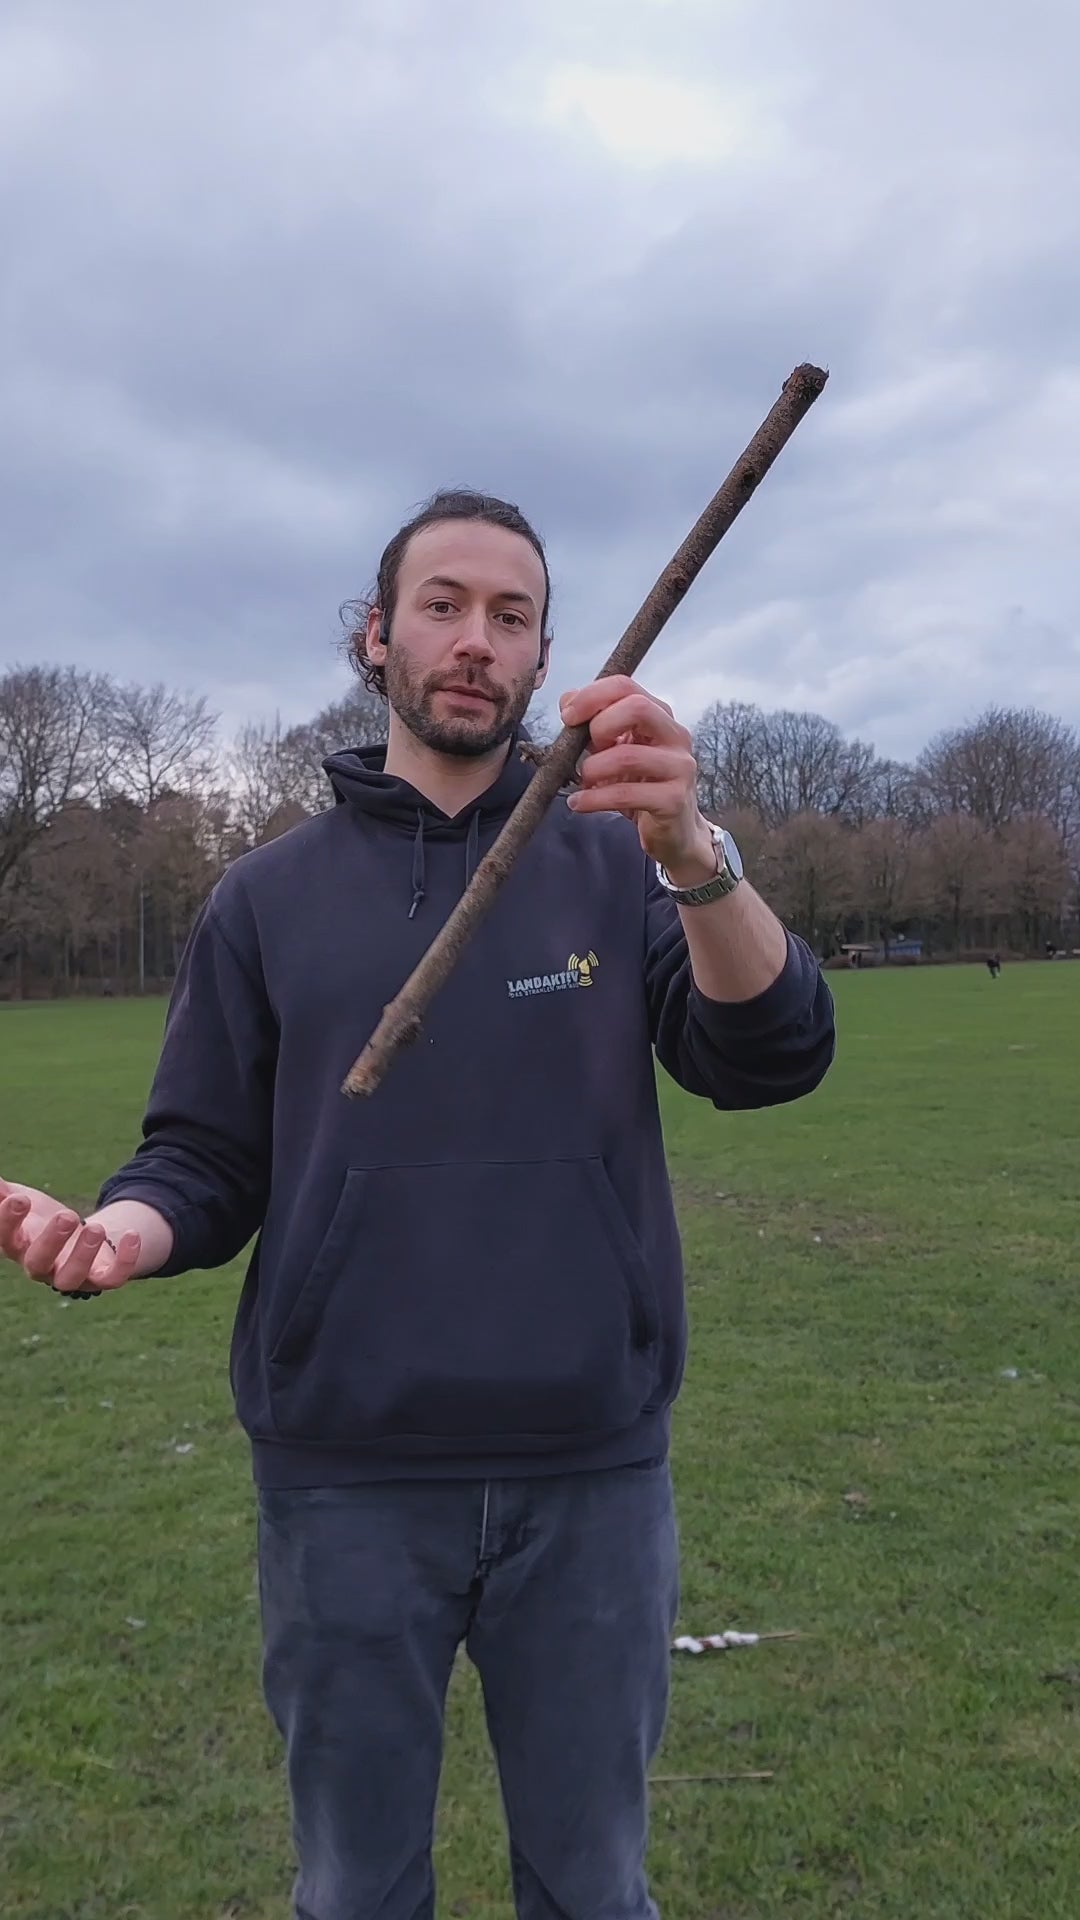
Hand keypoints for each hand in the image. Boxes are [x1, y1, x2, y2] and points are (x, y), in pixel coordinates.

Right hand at [0, 1176, 142, 1293]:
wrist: (80, 1237)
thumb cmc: (42, 1219)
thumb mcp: (24, 1201)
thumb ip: (4, 1193)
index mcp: (19, 1246)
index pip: (6, 1239)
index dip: (8, 1222)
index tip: (21, 1199)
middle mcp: (41, 1267)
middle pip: (37, 1263)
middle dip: (50, 1241)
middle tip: (67, 1215)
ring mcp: (70, 1275)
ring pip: (71, 1278)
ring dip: (83, 1254)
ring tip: (95, 1227)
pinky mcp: (100, 1278)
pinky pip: (112, 1278)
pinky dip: (125, 1260)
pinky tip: (131, 1235)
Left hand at [559, 676, 717, 882]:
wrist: (675, 831)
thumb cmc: (643, 785)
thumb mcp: (618, 749)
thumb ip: (596, 724)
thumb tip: (568, 700)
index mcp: (660, 717)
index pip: (626, 686)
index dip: (592, 696)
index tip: (568, 716)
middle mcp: (675, 736)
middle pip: (637, 707)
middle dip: (600, 726)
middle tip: (585, 750)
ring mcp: (679, 767)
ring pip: (628, 755)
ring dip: (592, 769)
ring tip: (582, 780)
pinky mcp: (673, 800)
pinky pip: (626, 794)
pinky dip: (593, 799)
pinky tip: (578, 803)